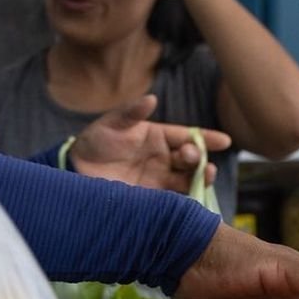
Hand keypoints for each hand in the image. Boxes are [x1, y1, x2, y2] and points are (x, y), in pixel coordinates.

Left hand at [69, 95, 230, 190]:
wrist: (75, 173)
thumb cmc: (93, 143)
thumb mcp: (110, 124)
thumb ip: (131, 113)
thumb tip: (151, 99)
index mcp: (157, 137)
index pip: (186, 135)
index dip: (206, 138)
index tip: (224, 141)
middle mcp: (163, 158)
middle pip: (190, 158)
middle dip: (197, 156)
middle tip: (191, 156)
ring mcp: (159, 179)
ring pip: (188, 179)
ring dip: (200, 177)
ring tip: (205, 174)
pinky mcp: (152, 199)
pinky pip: (175, 199)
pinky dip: (187, 198)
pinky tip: (194, 196)